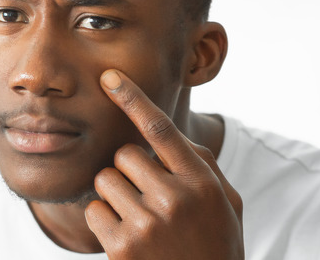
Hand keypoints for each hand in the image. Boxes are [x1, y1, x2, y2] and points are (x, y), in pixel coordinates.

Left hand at [85, 70, 243, 259]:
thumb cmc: (215, 243)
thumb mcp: (226, 202)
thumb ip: (201, 163)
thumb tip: (168, 130)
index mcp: (202, 182)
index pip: (162, 129)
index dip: (133, 98)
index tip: (110, 76)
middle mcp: (175, 199)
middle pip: (125, 154)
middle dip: (130, 169)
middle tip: (148, 195)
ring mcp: (147, 224)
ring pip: (106, 179)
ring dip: (116, 193)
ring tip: (140, 218)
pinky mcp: (121, 248)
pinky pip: (94, 210)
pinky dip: (104, 219)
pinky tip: (127, 236)